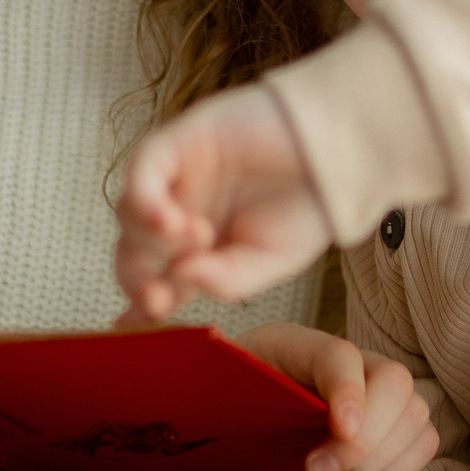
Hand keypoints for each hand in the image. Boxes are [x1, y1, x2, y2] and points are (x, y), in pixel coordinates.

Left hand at [117, 84, 334, 319]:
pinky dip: (146, 201)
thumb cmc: (309, 205)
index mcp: (200, 248)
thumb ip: (225, 279)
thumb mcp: (271, 261)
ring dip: (153, 237)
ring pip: (130, 214)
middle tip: (158, 300)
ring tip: (200, 236)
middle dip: (138, 280)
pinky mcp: (180, 141)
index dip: (140, 305)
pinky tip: (174, 219)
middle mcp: (181, 213)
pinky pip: (142, 172)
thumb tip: (179, 278)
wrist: (340, 154)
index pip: (154, 280)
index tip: (135, 328)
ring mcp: (177, 178)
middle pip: (133, 251)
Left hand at [234, 322, 435, 470]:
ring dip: (376, 458)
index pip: (339, 355)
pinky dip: (396, 466)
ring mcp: (382, 390)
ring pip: (414, 414)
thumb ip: (221, 390)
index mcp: (296, 344)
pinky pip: (424, 442)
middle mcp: (352, 359)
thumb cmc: (232, 408)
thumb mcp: (214, 394)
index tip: (341, 430)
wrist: (251, 420)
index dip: (346, 390)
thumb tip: (212, 388)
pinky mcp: (400, 422)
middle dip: (364, 437)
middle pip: (393, 381)